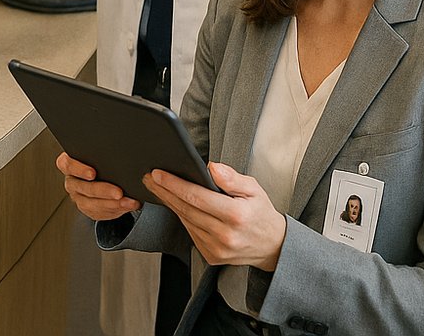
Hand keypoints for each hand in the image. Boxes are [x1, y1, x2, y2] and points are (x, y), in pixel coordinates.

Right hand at [58, 151, 140, 219]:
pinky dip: (116, 210)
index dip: (78, 169)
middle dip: (102, 191)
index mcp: (70, 164)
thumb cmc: (102, 163)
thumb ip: (106, 156)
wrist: (107, 177)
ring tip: (127, 202)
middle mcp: (71, 181)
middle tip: (118, 192)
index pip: (67, 164)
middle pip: (82, 187)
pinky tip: (127, 205)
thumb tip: (122, 159)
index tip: (93, 173)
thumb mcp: (102, 156)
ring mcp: (78, 197)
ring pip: (90, 204)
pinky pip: (99, 212)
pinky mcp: (87, 209)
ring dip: (111, 204)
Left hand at [144, 162, 286, 270]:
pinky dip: (182, 218)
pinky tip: (176, 205)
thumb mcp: (254, 189)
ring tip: (158, 188)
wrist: (273, 246)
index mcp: (236, 215)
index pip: (197, 197)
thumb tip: (211, 167)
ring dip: (170, 204)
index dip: (174, 184)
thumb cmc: (261, 214)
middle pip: (186, 209)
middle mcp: (225, 235)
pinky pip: (191, 233)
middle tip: (149, 178)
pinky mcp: (212, 257)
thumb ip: (232, 178)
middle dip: (164, 191)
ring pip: (186, 221)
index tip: (158, 173)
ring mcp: (218, 249)